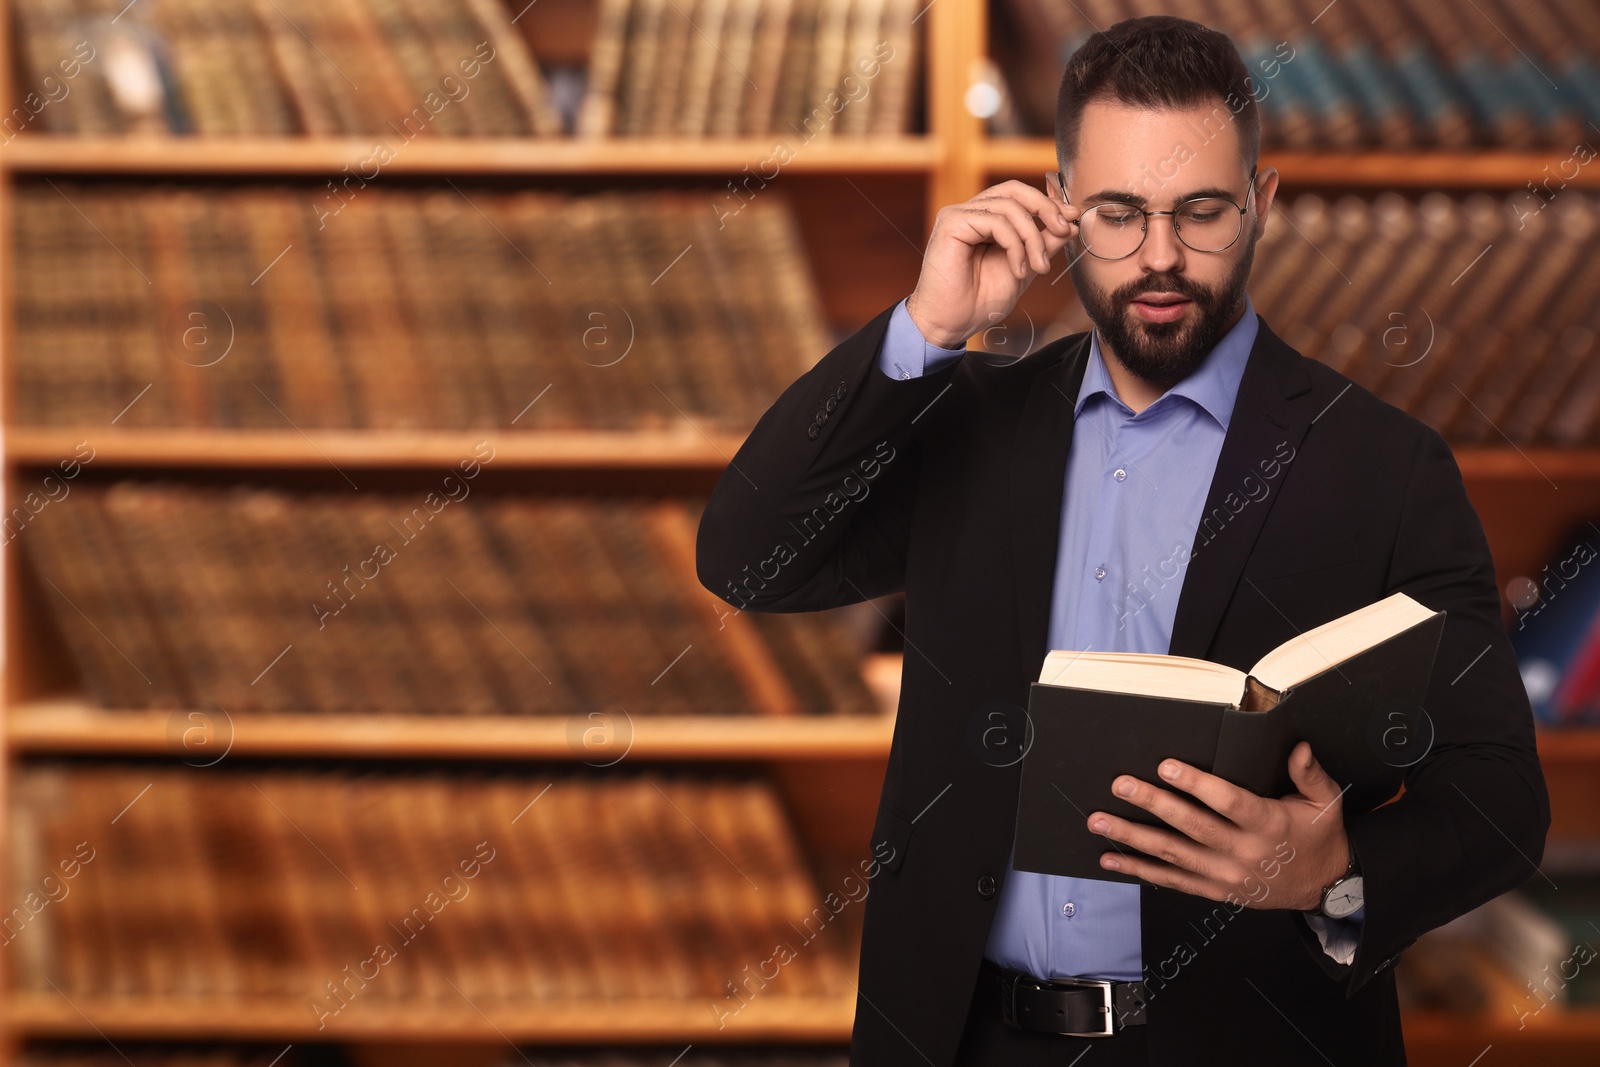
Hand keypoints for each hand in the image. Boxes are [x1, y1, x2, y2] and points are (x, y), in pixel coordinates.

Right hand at [905, 179, 1079, 348]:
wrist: (950, 325)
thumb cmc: (979, 302)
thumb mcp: (1023, 268)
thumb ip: (1042, 244)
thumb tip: (1071, 224)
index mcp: (985, 220)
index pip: (1020, 197)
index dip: (1048, 203)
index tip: (1073, 217)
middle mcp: (971, 213)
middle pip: (1015, 190)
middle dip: (1046, 208)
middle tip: (1064, 230)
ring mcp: (959, 215)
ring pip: (1010, 207)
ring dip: (1032, 238)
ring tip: (1038, 267)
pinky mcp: (951, 222)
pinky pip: (996, 222)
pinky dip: (1015, 245)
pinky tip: (1018, 270)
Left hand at [1086, 741, 1351, 911]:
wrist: (1324, 888)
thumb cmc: (1319, 837)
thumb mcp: (1325, 803)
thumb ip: (1309, 774)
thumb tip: (1298, 745)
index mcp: (1269, 824)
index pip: (1228, 802)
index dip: (1197, 785)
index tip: (1166, 766)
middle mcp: (1243, 851)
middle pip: (1191, 826)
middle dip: (1153, 804)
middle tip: (1120, 785)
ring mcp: (1226, 874)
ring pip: (1173, 854)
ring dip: (1133, 837)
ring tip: (1099, 821)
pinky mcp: (1215, 890)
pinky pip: (1172, 881)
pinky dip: (1139, 870)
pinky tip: (1111, 858)